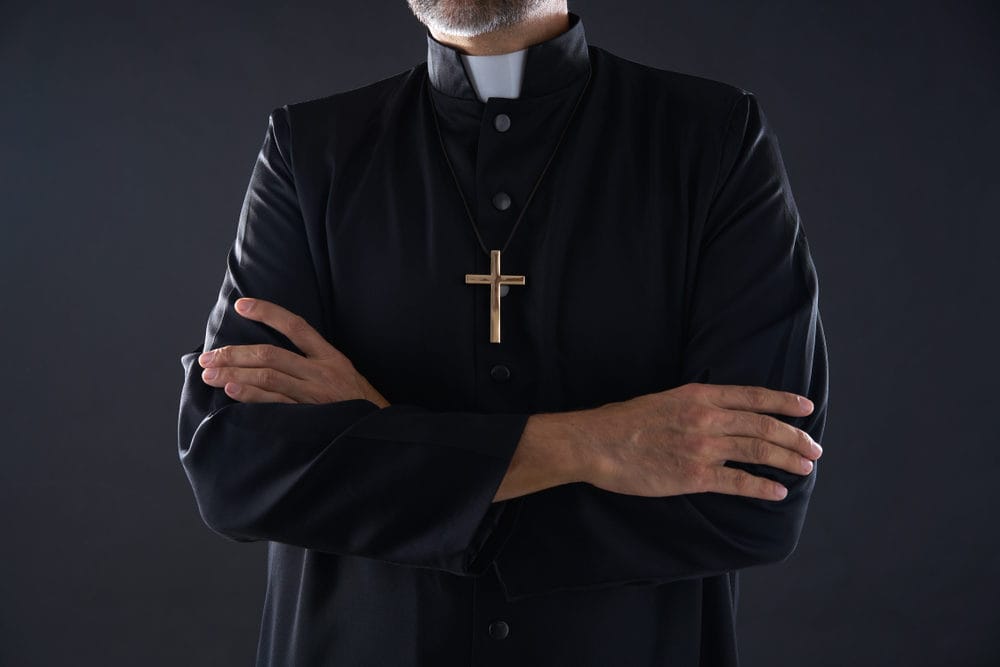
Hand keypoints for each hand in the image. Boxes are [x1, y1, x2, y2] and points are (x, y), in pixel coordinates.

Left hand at [197, 297, 390, 407]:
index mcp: (330, 356)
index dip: (268, 312)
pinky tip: (232, 391)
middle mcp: (321, 372)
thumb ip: (314, 362)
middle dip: (235, 354)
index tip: (242, 305)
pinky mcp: (309, 416)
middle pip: (271, 355)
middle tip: (209, 356)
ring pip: (269, 377)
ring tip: (210, 374)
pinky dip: (251, 397)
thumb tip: (273, 354)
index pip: (296, 326)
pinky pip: (275, 404)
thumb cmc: (356, 402)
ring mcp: (314, 395)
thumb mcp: (342, 372)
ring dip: (235, 374)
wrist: (377, 431)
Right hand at [579, 383, 822, 500]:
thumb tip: (717, 413)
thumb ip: (694, 405)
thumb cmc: (624, 422)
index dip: (783, 401)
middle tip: (813, 448)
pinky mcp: (694, 476)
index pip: (752, 396)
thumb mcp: (664, 399)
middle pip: (763, 426)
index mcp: (699, 395)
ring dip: (787, 460)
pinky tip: (777, 491)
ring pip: (757, 451)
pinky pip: (737, 482)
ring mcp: (702, 447)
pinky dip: (762, 487)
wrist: (598, 443)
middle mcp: (707, 418)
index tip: (805, 407)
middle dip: (794, 437)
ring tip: (805, 467)